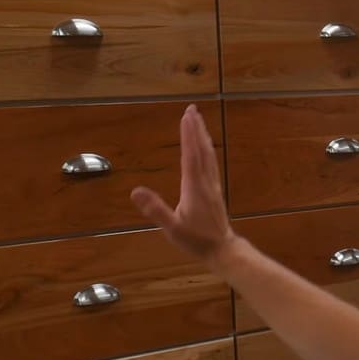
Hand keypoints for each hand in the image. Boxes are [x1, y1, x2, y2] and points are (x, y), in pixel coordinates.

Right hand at [131, 104, 234, 262]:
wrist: (223, 249)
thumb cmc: (196, 240)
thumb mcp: (172, 228)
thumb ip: (155, 210)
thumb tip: (135, 192)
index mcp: (194, 187)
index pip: (191, 155)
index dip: (188, 135)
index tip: (187, 116)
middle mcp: (206, 182)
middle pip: (202, 150)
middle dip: (196, 129)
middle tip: (192, 109)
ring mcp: (213, 185)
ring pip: (209, 155)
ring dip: (203, 136)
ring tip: (199, 122)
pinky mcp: (215, 190)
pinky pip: (211, 163)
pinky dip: (207, 150)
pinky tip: (205, 148)